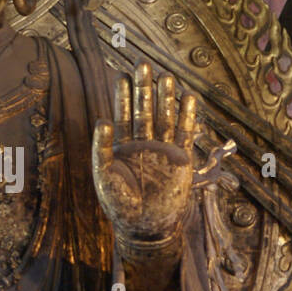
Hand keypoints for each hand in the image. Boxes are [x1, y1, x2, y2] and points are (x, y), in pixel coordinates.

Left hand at [92, 61, 196, 247]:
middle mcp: (144, 143)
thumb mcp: (104, 176)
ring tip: (167, 76)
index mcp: (123, 146)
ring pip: (165, 117)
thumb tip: (102, 120)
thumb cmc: (119, 204)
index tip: (122, 74)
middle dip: (144, 88)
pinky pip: (185, 133)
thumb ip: (102, 148)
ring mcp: (163, 149)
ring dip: (166, 97)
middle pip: (145, 109)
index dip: (123, 96)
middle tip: (144, 64)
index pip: (123, 115)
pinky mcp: (181, 158)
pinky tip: (189, 98)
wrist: (144, 227)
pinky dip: (188, 116)